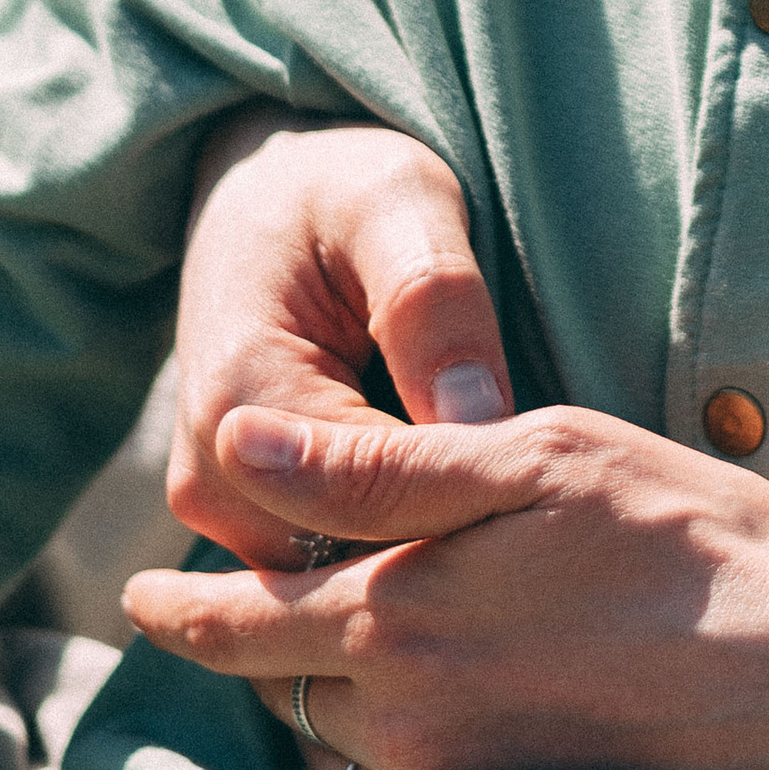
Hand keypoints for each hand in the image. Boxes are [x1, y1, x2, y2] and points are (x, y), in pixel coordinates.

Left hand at [130, 395, 768, 769]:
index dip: (182, 604)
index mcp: (397, 615)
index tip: (138, 593)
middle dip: (246, 649)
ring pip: (348, 736)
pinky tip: (434, 710)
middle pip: (285, 685)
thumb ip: (379, 465)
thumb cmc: (690, 545)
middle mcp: (408, 714)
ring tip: (321, 654)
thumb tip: (237, 445)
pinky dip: (395, 738)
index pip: (243, 619)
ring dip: (319, 694)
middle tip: (219, 617)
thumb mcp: (536, 461)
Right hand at [169, 113, 513, 571]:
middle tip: (552, 498)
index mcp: (240, 401)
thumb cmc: (344, 190)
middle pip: (354, 559)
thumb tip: (476, 418)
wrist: (269, 198)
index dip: (469, 502)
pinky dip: (403, 541)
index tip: (553, 478)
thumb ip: (431, 303)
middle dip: (453, 536)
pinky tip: (470, 505)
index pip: (369, 506)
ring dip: (430, 546)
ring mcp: (223, 508)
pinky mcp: (250, 517)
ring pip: (347, 579)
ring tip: (521, 498)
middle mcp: (215, 476)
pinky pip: (335, 565)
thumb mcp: (401, 204)